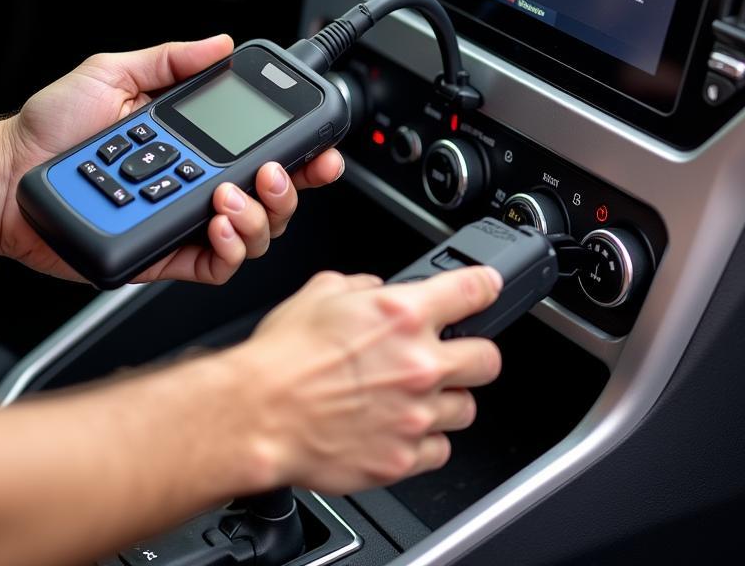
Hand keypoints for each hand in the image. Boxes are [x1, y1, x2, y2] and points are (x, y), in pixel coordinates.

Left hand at [0, 36, 343, 283]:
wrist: (7, 176)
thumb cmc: (51, 128)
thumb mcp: (113, 74)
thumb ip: (170, 59)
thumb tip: (220, 44)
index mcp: (198, 143)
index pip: (267, 149)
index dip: (304, 152)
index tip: (320, 145)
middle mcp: (202, 183)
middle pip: (277, 197)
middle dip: (292, 187)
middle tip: (274, 170)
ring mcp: (188, 220)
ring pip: (257, 232)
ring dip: (259, 215)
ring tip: (228, 194)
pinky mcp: (168, 255)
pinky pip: (218, 265)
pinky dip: (230, 247)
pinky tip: (217, 223)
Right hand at [225, 266, 503, 494]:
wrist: (256, 415)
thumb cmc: (282, 357)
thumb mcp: (323, 291)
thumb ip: (364, 287)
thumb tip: (378, 290)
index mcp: (404, 315)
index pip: (475, 289)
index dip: (485, 286)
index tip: (486, 290)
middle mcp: (420, 364)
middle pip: (488, 359)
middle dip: (473, 354)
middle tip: (453, 356)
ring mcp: (416, 415)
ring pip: (467, 408)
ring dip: (448, 400)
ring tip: (419, 397)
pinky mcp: (403, 458)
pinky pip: (440, 450)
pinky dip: (427, 440)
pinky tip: (403, 428)